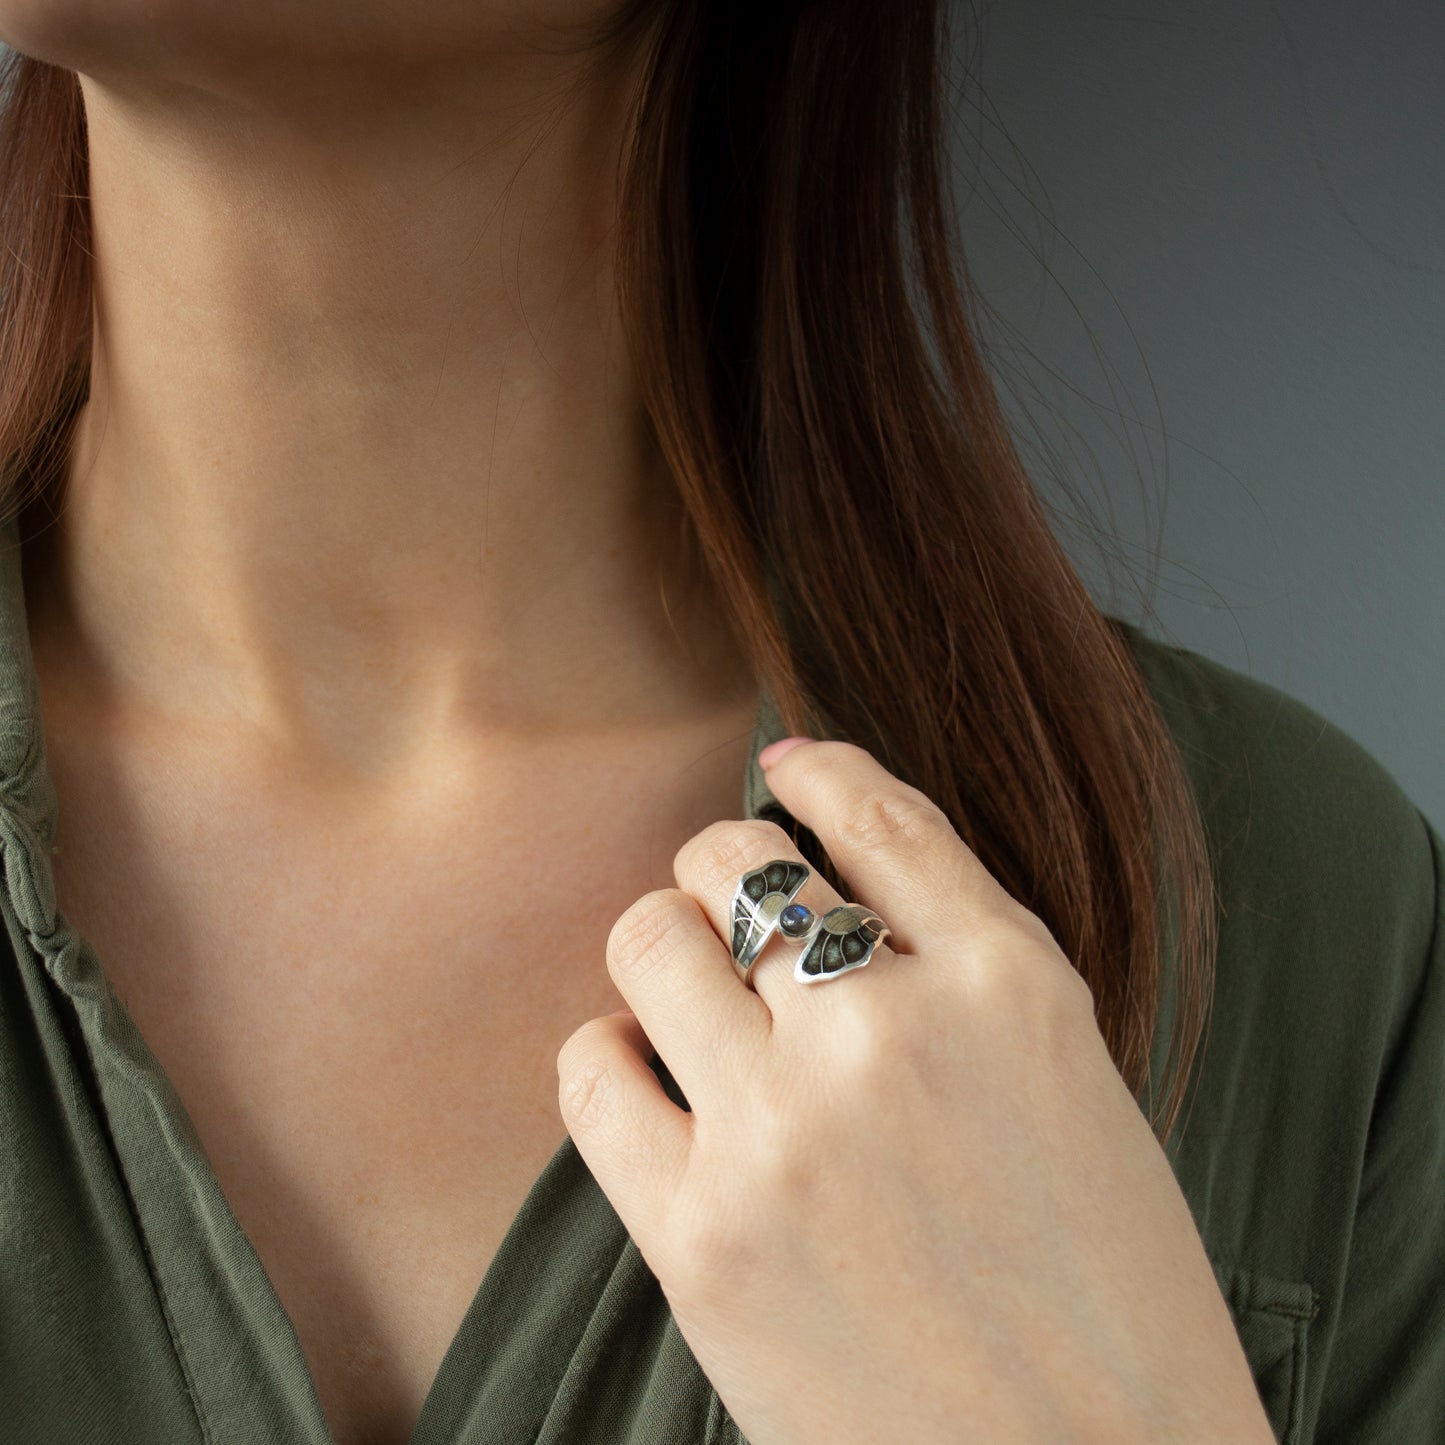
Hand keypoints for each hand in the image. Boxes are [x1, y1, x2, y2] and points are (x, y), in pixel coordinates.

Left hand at [556, 738, 1273, 1444]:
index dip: (817, 771)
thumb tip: (826, 858)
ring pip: (650, 938)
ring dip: (664, 949)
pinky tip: (650, 1082)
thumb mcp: (1072, 1081)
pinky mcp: (699, 1235)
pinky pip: (592, 1068)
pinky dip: (609, 1055)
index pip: (877, 815)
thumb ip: (963, 965)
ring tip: (691, 1001)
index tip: (784, 767)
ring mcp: (786, 1130)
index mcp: (1011, 985)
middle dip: (726, 873)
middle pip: (738, 860)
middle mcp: (890, 1033)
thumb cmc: (1103, 1294)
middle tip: (736, 922)